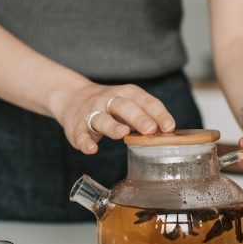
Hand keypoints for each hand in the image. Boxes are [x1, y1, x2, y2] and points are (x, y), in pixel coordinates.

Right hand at [52, 83, 176, 154]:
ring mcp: (91, 113)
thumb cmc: (111, 105)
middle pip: (124, 107)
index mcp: (126, 94)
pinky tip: (92, 149)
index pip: (145, 101)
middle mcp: (108, 100)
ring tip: (122, 134)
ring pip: (101, 119)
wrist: (72, 97)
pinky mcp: (76, 126)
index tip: (170, 127)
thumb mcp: (129, 104)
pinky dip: (85, 142)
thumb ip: (146, 116)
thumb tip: (168, 134)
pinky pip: (80, 134)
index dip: (158, 113)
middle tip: (150, 129)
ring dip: (112, 126)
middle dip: (138, 118)